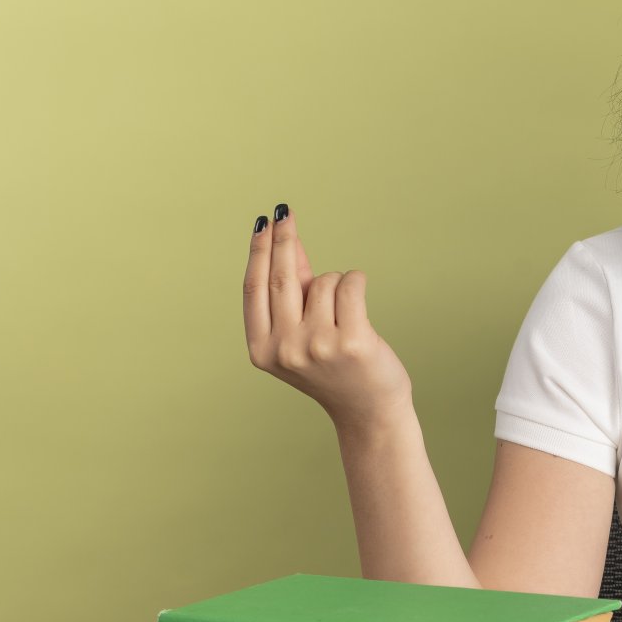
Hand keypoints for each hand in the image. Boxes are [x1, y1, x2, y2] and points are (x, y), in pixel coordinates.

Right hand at [243, 204, 411, 429]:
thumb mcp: (299, 333)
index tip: (264, 221)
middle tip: (285, 213)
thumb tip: (285, 239)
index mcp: (261, 350)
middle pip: (281, 278)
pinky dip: (356, 282)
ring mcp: (317, 346)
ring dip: (337, 282)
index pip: (254, 288)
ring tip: (344, 313)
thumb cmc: (333, 366)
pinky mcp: (351, 340)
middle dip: (284, 240)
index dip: (258, 251)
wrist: (368, 409)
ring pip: (324, 281)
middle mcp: (284, 349)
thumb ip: (291, 291)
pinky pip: (351, 284)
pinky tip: (358, 302)